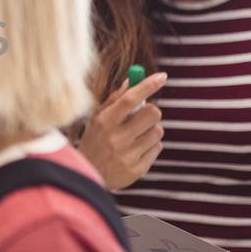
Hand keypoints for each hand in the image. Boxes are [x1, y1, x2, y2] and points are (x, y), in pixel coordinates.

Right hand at [76, 73, 168, 188]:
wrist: (88, 174)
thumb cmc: (95, 140)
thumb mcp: (98, 118)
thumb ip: (116, 98)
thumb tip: (133, 80)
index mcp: (105, 122)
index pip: (130, 99)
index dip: (148, 85)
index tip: (162, 76)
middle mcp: (116, 138)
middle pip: (152, 113)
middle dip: (151, 111)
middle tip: (144, 115)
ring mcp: (127, 155)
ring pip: (158, 131)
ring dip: (151, 130)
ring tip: (137, 135)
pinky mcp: (137, 169)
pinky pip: (157, 148)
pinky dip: (151, 145)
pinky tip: (137, 149)